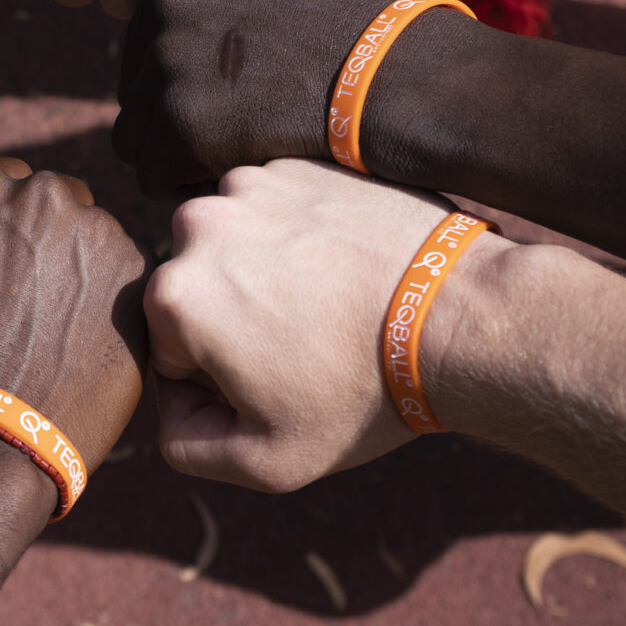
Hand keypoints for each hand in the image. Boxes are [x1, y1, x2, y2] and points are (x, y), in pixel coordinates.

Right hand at [0, 157, 148, 466]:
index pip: (9, 181)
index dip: (8, 230)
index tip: (1, 270)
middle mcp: (38, 190)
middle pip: (59, 200)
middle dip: (52, 239)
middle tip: (34, 300)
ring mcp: (93, 227)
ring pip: (98, 236)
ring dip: (86, 267)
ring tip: (59, 329)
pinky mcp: (137, 269)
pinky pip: (129, 272)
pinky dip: (115, 300)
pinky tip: (87, 342)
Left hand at [114, 0, 432, 197]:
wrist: (405, 77)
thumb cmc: (361, 28)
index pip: (145, 31)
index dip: (185, 72)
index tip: (231, 90)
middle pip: (135, 82)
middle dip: (177, 114)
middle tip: (238, 130)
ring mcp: (169, 60)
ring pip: (134, 133)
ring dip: (175, 154)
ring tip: (234, 157)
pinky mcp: (180, 122)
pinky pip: (151, 175)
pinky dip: (187, 188)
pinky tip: (236, 176)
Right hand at [148, 158, 499, 490]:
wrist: (457, 318)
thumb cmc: (363, 396)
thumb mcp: (266, 462)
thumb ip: (186, 446)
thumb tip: (171, 405)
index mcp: (173, 296)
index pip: (168, 353)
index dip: (219, 382)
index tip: (277, 383)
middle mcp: (197, 225)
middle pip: (196, 289)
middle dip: (235, 319)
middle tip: (306, 344)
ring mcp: (250, 185)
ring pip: (234, 243)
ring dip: (266, 269)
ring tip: (329, 304)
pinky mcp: (297, 163)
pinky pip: (275, 207)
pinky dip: (300, 234)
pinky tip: (344, 266)